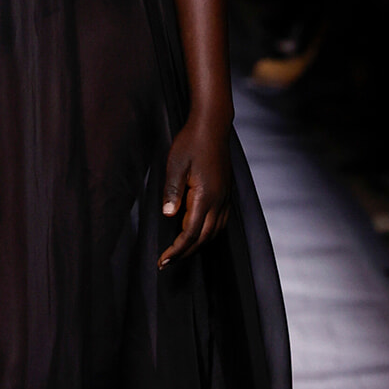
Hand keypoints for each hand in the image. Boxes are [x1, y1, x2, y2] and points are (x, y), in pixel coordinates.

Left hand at [159, 114, 230, 268]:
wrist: (212, 126)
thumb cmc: (191, 142)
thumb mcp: (175, 165)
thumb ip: (171, 191)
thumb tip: (169, 215)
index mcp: (205, 196)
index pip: (190, 234)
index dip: (176, 251)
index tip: (163, 261)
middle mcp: (219, 200)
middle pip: (203, 238)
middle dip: (185, 253)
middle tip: (167, 262)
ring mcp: (224, 197)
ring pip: (214, 232)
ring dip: (197, 245)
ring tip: (179, 252)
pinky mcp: (225, 193)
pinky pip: (220, 222)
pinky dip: (208, 234)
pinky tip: (197, 234)